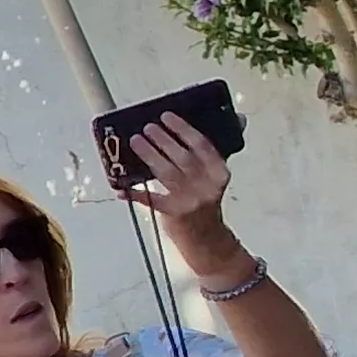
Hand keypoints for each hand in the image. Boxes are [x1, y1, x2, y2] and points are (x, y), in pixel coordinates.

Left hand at [121, 113, 242, 264]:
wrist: (207, 239)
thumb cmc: (206, 202)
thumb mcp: (216, 178)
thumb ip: (215, 152)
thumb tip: (236, 118)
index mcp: (220, 173)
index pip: (202, 145)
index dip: (183, 129)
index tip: (166, 117)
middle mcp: (208, 186)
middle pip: (183, 157)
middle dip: (162, 140)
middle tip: (146, 128)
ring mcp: (191, 201)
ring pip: (166, 173)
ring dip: (149, 155)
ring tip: (136, 142)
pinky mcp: (174, 214)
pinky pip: (151, 200)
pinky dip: (135, 193)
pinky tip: (120, 187)